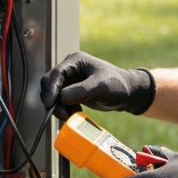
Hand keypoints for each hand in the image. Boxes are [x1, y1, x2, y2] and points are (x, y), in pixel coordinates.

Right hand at [40, 51, 155, 115]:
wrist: (128, 93)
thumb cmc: (117, 85)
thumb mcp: (100, 87)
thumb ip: (81, 91)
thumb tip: (60, 98)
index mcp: (75, 61)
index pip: (56, 75)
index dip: (50, 90)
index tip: (50, 105)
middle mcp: (70, 69)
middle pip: (50, 85)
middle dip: (53, 101)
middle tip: (62, 115)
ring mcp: (70, 80)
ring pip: (53, 95)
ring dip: (59, 108)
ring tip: (71, 116)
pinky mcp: (72, 91)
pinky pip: (60, 102)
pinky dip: (64, 109)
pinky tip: (74, 114)